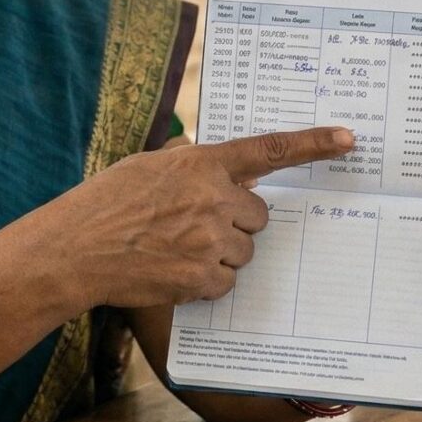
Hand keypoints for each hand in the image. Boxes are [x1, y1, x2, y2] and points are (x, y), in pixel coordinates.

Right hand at [13, 126, 354, 313]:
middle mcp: (213, 197)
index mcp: (201, 163)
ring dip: (221, 253)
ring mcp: (210, 239)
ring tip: (175, 250)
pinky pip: (227, 281)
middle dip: (236, 222)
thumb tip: (220, 170)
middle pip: (258, 215)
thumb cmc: (104, 204)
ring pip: (245, 250)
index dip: (312, 143)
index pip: (268, 149)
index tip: (347, 139)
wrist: (74, 250)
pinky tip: (172, 272)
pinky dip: (206, 281)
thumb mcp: (147, 166)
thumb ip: (189, 165)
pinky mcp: (203, 277)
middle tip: (196, 226)